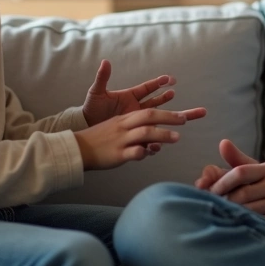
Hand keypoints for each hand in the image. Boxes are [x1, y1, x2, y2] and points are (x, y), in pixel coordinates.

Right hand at [74, 107, 206, 170]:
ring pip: (145, 133)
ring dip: (162, 134)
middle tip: (185, 119)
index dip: (167, 112)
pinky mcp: (118, 154)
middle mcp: (125, 126)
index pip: (149, 111)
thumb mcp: (117, 128)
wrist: (79, 148)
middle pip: (149, 116)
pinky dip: (144, 152)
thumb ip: (136, 130)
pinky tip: (152, 153)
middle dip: (169, 117)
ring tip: (177, 137)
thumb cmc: (101, 139)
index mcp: (126, 119)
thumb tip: (154, 139)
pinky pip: (134, 152)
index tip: (183, 116)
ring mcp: (121, 139)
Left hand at [82, 60, 177, 126]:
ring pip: (155, 116)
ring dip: (165, 114)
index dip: (157, 83)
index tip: (168, 78)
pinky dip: (156, 132)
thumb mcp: (96, 92)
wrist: (87, 125)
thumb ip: (102, 78)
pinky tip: (163, 133)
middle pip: (155, 101)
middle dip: (166, 97)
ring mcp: (136, 120)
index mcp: (129, 96)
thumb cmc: (92, 108)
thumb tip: (105, 61)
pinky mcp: (135, 131)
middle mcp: (136, 107)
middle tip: (174, 92)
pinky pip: (148, 131)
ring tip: (176, 113)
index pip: (147, 88)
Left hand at [205, 139, 264, 234]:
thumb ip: (242, 161)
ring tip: (220, 218)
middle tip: (208, 208)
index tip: (206, 191)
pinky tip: (240, 227)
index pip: (239, 171)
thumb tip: (221, 143)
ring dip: (233, 215)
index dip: (220, 182)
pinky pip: (262, 222)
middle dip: (222, 201)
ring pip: (249, 209)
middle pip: (241, 193)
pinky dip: (249, 224)